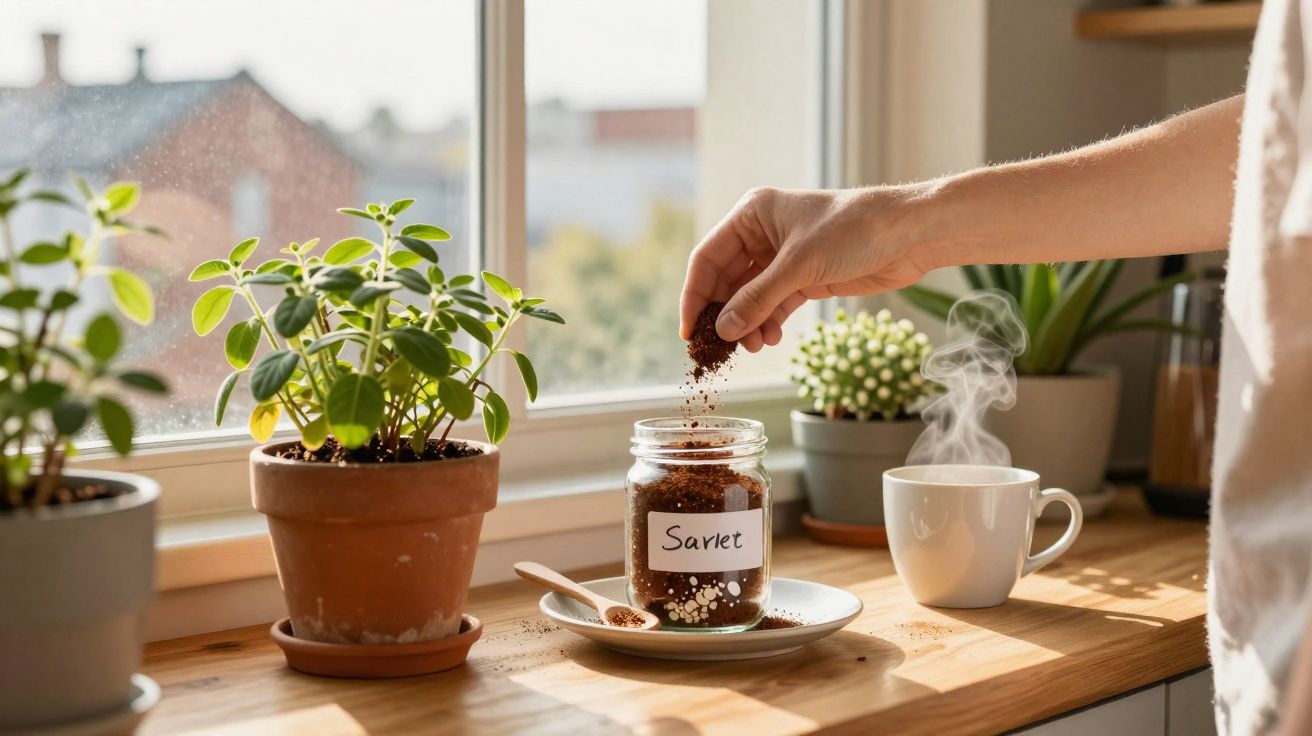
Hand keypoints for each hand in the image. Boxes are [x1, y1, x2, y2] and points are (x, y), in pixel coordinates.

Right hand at [680, 186, 934, 351]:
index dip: (695, 295)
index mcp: (752, 214)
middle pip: (726, 280)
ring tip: (753, 346)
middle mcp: (762, 233)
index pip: (707, 257)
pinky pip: (773, 304)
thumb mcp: (799, 266)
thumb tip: (723, 331)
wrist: (909, 234)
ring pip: (750, 296)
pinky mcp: (805, 277)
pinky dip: (768, 322)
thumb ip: (758, 300)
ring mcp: (783, 257)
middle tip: (720, 349)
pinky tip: (769, 339)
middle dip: (724, 314)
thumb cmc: (854, 231)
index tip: (689, 332)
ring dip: (747, 323)